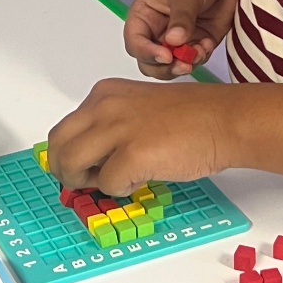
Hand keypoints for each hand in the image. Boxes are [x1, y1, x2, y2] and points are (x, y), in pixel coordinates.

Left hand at [47, 78, 232, 197]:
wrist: (224, 120)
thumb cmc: (193, 118)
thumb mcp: (137, 110)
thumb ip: (110, 128)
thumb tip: (89, 160)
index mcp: (105, 94)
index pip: (64, 129)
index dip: (68, 154)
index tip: (81, 166)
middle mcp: (104, 106)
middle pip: (58, 146)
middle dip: (65, 171)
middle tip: (84, 182)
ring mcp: (117, 128)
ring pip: (70, 165)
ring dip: (86, 182)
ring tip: (113, 181)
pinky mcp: (132, 154)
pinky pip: (107, 184)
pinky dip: (122, 189)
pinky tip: (143, 177)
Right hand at [125, 0, 241, 78]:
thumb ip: (180, 18)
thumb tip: (174, 41)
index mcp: (145, 15)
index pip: (135, 43)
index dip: (147, 53)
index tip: (166, 55)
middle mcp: (159, 30)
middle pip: (150, 62)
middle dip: (165, 67)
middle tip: (183, 63)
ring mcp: (179, 39)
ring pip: (172, 66)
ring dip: (185, 64)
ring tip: (199, 50)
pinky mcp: (199, 42)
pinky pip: (195, 61)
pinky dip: (201, 58)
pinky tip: (207, 44)